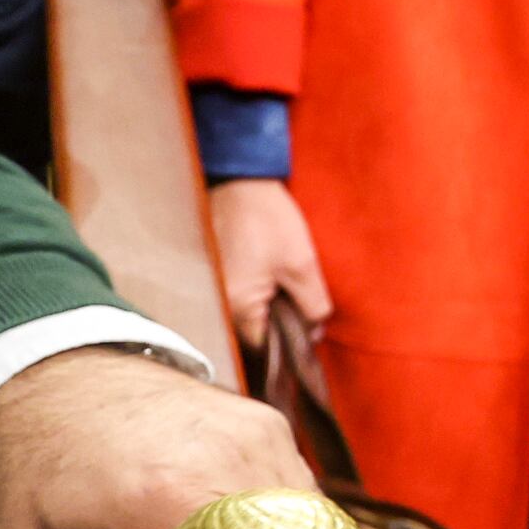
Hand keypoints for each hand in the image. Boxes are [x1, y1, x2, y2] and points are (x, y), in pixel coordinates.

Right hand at [207, 177, 331, 352]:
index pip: (263, 347)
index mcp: (238, 305)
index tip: (309, 334)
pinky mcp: (215, 275)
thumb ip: (312, 304)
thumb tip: (315, 331)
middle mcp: (219, 303)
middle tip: (305, 311)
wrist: (240, 181)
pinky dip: (257, 295)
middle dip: (280, 328)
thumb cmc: (268, 219)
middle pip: (253, 333)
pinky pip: (238, 298)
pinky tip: (274, 280)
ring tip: (290, 292)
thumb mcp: (302, 263)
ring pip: (247, 315)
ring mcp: (213, 289)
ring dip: (269, 310)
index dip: (289, 345)